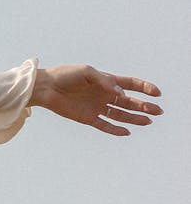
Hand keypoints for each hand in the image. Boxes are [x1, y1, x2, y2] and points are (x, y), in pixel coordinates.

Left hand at [30, 66, 161, 135]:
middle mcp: (104, 94)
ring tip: (148, 121)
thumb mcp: (86, 72)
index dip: (144, 88)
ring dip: (134, 118)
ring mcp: (97, 107)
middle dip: (144, 106)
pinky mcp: (87, 118)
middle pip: (129, 102)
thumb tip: (119, 91)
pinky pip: (105, 125)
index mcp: (106, 80)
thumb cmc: (65, 75)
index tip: (156, 93)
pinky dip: (115, 129)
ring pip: (120, 115)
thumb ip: (104, 80)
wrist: (46, 87)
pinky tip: (127, 131)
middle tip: (158, 111)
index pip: (130, 84)